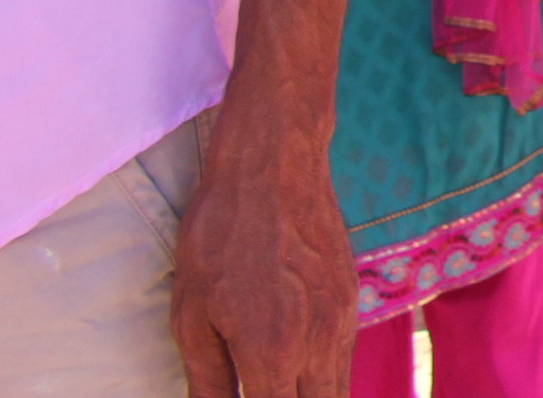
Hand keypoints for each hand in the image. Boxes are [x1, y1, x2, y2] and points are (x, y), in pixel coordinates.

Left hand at [171, 121, 353, 397]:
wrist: (274, 167)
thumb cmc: (219, 237)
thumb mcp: (191, 314)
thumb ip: (206, 379)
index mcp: (272, 354)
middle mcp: (317, 344)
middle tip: (261, 391)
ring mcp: (342, 320)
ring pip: (337, 390)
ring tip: (276, 385)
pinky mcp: (350, 298)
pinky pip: (343, 357)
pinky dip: (323, 377)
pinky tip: (295, 369)